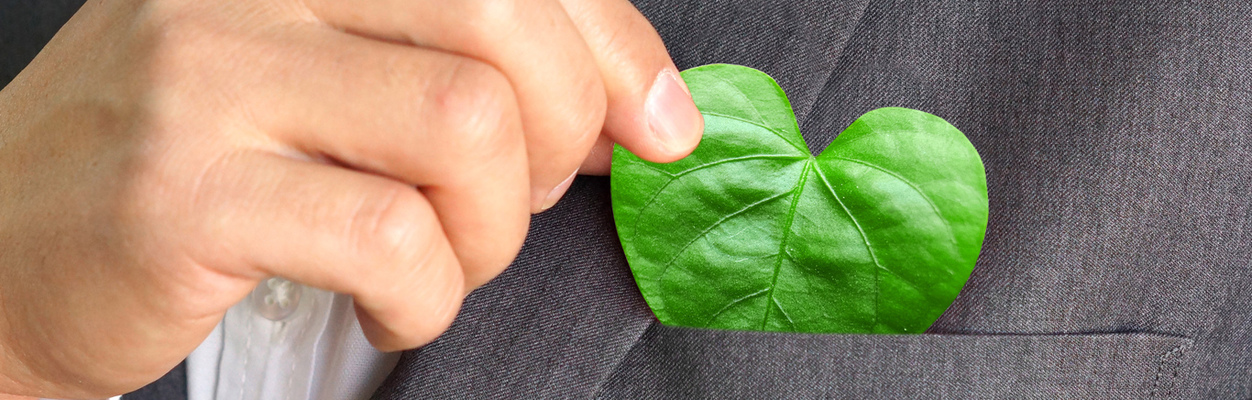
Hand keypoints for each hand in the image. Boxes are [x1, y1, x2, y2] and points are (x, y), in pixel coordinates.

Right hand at [0, 0, 701, 396]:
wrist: (8, 249)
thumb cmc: (201, 167)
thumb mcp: (336, 83)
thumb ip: (468, 69)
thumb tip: (639, 110)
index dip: (614, 46)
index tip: (661, 127)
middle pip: (503, 27)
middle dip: (561, 140)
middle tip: (519, 204)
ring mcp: (209, 72)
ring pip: (464, 128)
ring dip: (491, 231)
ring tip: (440, 262)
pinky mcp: (183, 186)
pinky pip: (390, 236)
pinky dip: (426, 294)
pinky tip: (390, 305)